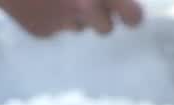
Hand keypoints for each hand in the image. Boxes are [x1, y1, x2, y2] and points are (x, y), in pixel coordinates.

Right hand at [0, 0, 142, 35]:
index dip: (132, 15)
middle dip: (101, 19)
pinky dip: (51, 17)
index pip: (133, 15)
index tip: (129, 14)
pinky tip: (40, 1)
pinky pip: (56, 28)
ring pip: (79, 27)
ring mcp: (61, 23)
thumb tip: (120, 1)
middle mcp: (84, 9)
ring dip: (75, 16)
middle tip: (89, 4)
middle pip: (106, 29)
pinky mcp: (42, 32)